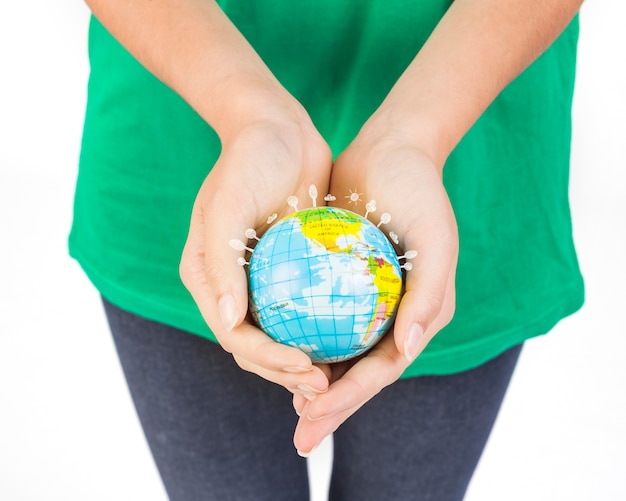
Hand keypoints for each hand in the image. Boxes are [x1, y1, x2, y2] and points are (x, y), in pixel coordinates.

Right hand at [180, 110, 332, 397]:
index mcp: (206, 277)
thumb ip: (220, 264)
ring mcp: (259, 281)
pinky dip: (319, 331)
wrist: (276, 129)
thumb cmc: (248, 161)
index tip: (306, 367)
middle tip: (326, 384)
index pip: (233, 334)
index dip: (266, 359)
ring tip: (339, 375)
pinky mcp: (288, 271)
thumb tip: (226, 321)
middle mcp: (230, 285)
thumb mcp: (229, 205)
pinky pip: (303, 310)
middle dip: (286, 371)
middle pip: (254, 345)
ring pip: (279, 335)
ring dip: (305, 361)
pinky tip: (348, 343)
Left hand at [292, 128, 457, 454]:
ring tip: (288, 406)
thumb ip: (428, 297)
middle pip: (358, 372)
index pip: (382, 370)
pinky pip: (323, 317)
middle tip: (299, 435)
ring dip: (314, 381)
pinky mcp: (344, 282)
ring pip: (339, 351)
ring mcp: (369, 301)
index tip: (314, 419)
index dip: (350, 399)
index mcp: (420, 316)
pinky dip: (304, 340)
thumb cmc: (420, 194)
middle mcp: (394, 316)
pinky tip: (277, 351)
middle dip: (329, 406)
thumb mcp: (436, 239)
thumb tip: (406, 350)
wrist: (393, 152)